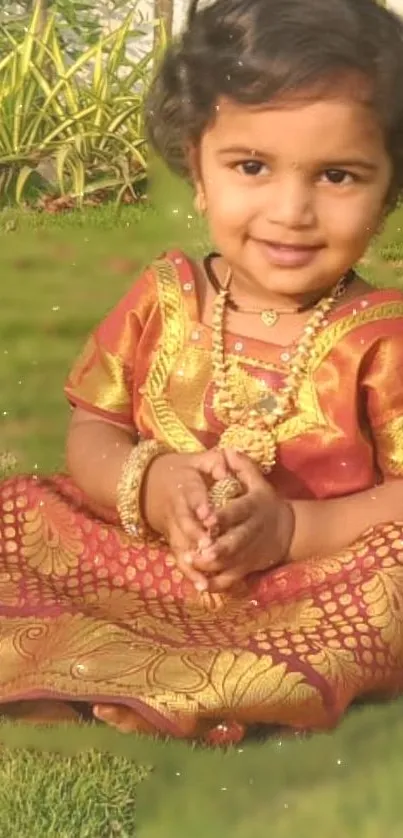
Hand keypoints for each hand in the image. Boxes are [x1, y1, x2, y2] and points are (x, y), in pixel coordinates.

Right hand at [142, 449, 228, 589]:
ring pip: (181, 546)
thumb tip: (226, 469)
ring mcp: (173, 528)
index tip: (210, 517)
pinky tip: (204, 588)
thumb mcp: (196, 459)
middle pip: (185, 525)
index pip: (193, 497)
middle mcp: (177, 510)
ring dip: (193, 562)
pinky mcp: (173, 541)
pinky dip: (190, 574)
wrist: (146, 483)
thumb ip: (214, 461)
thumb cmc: (181, 470)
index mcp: (185, 487)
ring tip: (206, 578)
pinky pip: (180, 559)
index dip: (201, 507)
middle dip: (196, 537)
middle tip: (209, 547)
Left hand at [191, 449, 294, 591]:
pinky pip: (232, 579)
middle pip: (235, 542)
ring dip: (212, 567)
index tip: (206, 518)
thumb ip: (242, 467)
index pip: (237, 511)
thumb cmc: (265, 502)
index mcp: (253, 507)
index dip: (222, 515)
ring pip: (231, 563)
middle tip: (198, 552)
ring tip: (192, 565)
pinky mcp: (247, 567)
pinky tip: (200, 585)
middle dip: (217, 548)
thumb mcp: (258, 482)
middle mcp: (252, 531)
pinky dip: (218, 584)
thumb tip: (228, 450)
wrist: (289, 530)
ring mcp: (250, 552)